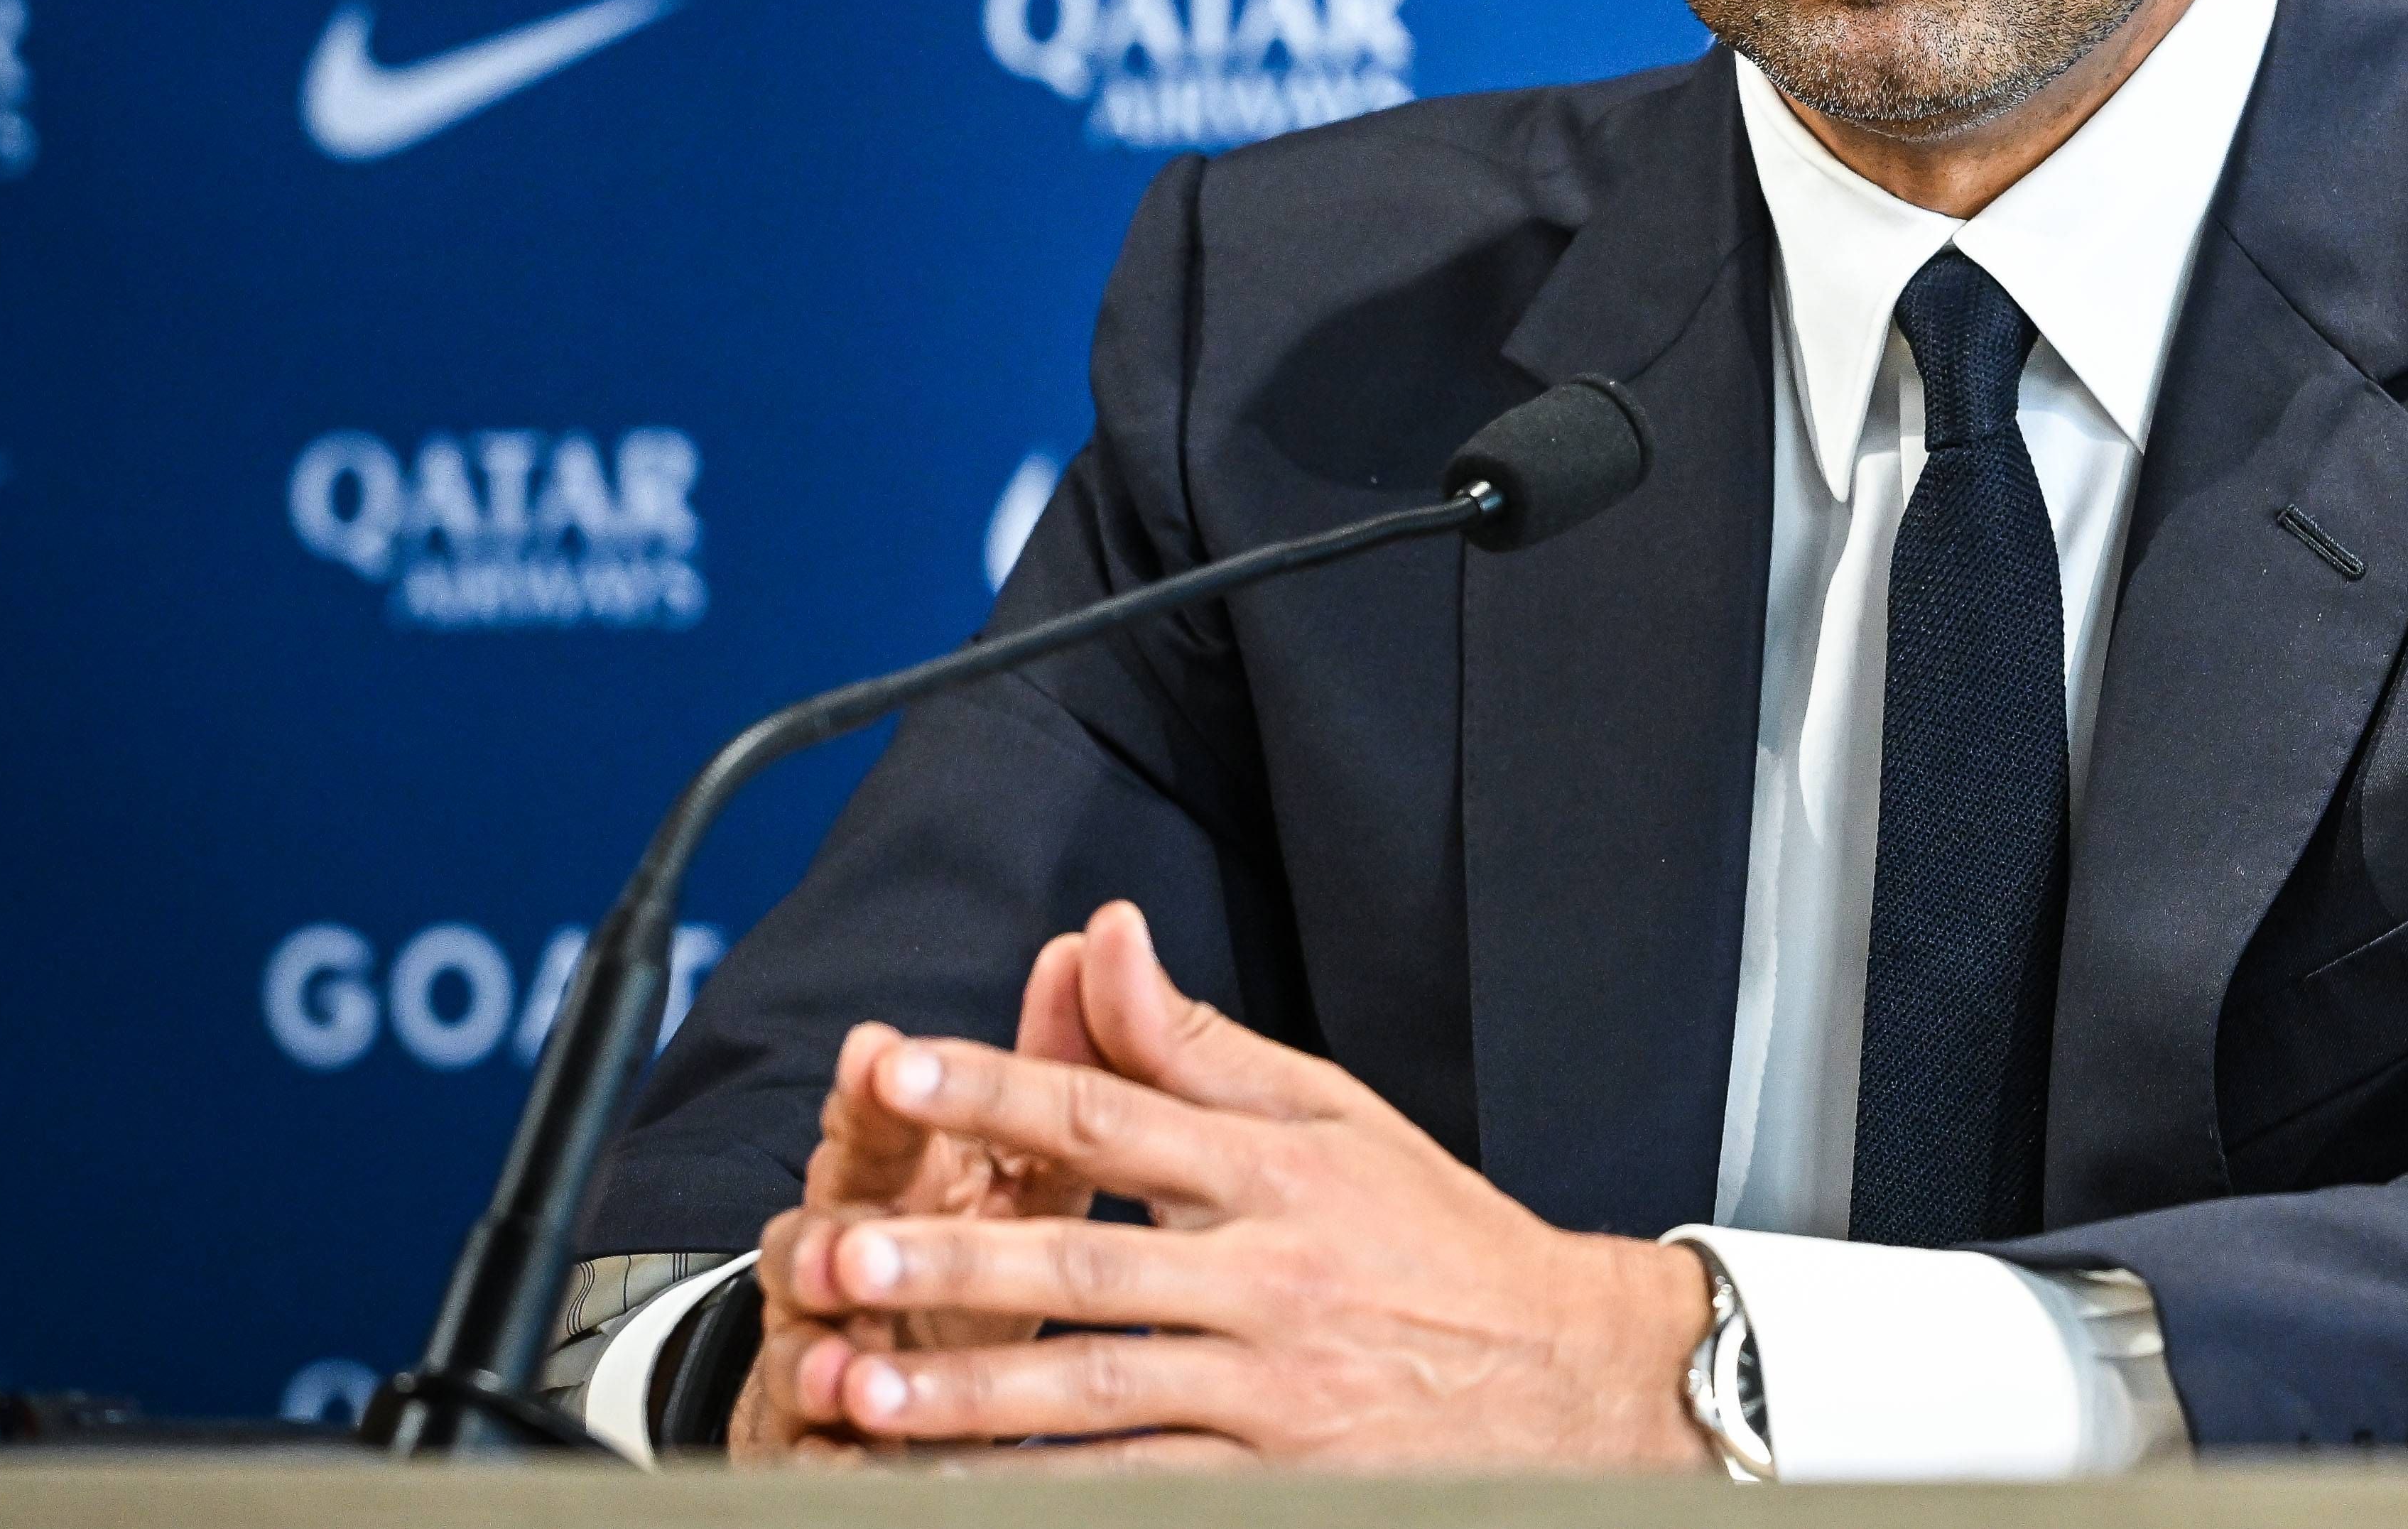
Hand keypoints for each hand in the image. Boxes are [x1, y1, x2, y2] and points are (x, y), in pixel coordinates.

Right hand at [737, 933, 1100, 1461]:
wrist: (916, 1381)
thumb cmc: (983, 1246)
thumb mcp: (1030, 1157)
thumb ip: (1062, 1061)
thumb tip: (1098, 938)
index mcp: (899, 1183)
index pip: (877, 1128)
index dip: (877, 1097)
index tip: (880, 1056)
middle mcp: (844, 1264)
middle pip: (817, 1248)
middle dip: (830, 1243)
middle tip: (847, 1248)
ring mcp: (822, 1358)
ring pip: (805, 1357)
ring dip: (819, 1362)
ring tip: (842, 1373)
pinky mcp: (822, 1448)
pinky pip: (821, 1462)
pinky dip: (834, 1468)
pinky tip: (857, 1475)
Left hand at [775, 899, 1716, 1470]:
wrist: (1568, 1377)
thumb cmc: (1434, 1235)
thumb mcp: (1333, 1114)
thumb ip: (1196, 1042)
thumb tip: (1101, 934)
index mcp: (1280, 1166)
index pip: (1115, 1113)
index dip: (998, 1089)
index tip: (894, 1069)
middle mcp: (1275, 1272)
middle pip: (1091, 1262)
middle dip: (955, 1259)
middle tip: (838, 1251)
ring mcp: (1277, 1389)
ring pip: (1100, 1391)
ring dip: (971, 1397)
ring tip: (856, 1388)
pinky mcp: (1282, 1482)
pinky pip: (1140, 1487)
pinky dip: (1047, 1488)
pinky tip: (956, 1486)